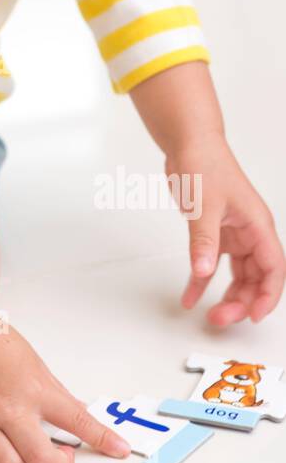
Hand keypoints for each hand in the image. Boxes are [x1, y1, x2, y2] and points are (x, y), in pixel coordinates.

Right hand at [0, 318, 131, 462]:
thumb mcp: (35, 363)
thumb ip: (56, 393)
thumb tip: (77, 413)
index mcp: (34, 389)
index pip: (77, 420)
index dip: (102, 439)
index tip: (118, 450)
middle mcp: (9, 408)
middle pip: (41, 459)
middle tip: (63, 461)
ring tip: (32, 460)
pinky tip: (0, 458)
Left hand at [167, 131, 285, 324]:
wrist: (188, 144)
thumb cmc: (205, 164)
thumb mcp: (204, 206)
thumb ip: (203, 241)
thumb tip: (204, 272)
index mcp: (257, 225)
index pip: (273, 268)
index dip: (268, 295)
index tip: (253, 316)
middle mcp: (250, 232)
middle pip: (256, 277)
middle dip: (243, 301)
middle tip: (221, 319)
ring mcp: (233, 234)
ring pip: (237, 275)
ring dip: (227, 296)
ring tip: (211, 316)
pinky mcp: (215, 232)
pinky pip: (212, 264)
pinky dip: (201, 281)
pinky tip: (188, 298)